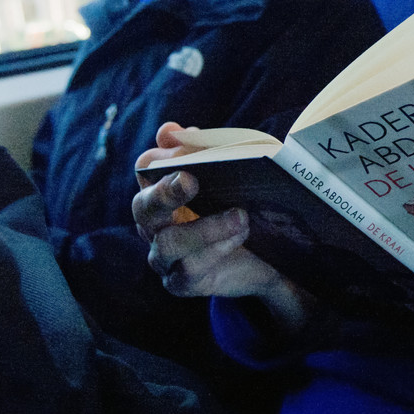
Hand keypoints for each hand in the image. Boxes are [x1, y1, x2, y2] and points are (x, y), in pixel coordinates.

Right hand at [132, 122, 313, 329]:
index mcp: (164, 190)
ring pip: (169, 242)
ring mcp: (164, 256)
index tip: (177, 140)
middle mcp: (155, 223)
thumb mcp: (237, 168)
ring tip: (240, 215)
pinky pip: (188, 269)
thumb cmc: (247, 203)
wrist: (269, 255)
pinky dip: (216, 250)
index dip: (159, 155)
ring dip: (207, 227)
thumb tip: (170, 131)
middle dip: (165, 192)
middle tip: (190, 180)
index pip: (146, 167)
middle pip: (144, 206)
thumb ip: (208, 146)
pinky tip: (240, 236)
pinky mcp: (180, 282)